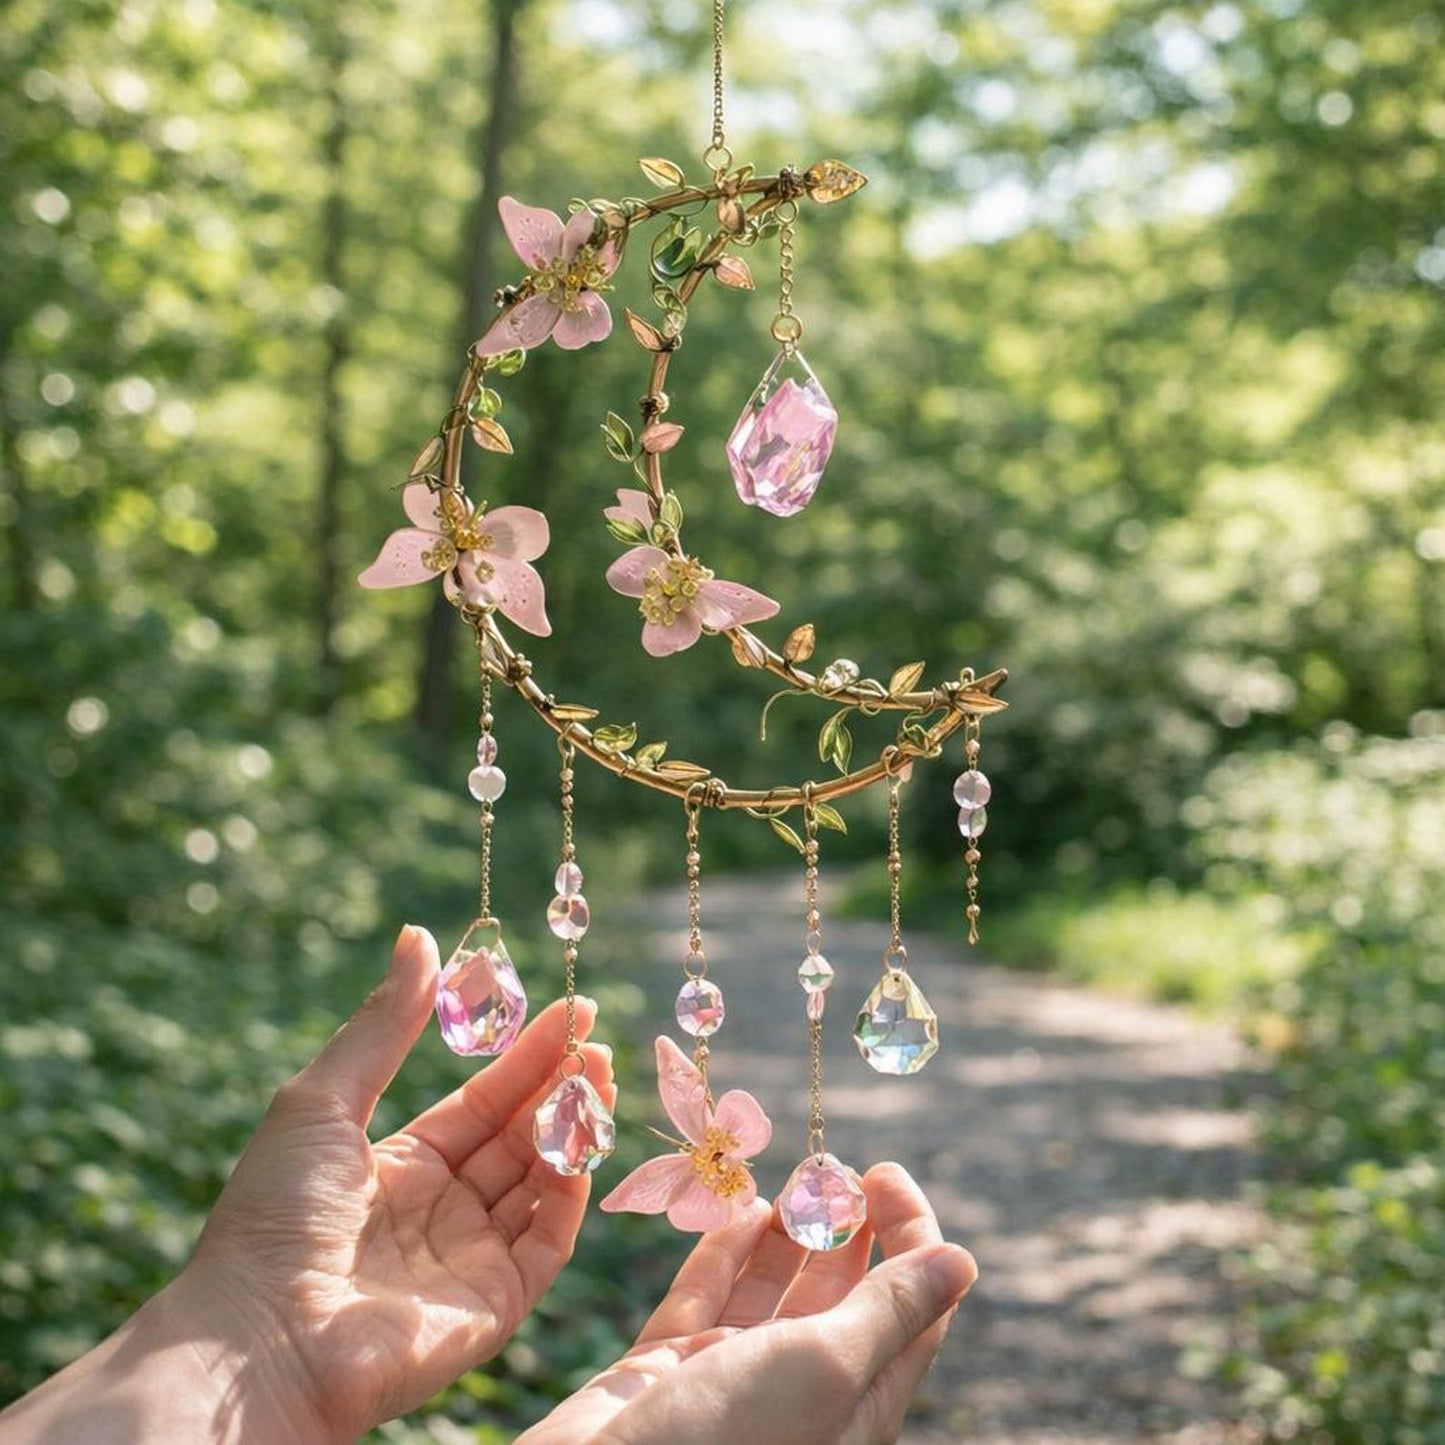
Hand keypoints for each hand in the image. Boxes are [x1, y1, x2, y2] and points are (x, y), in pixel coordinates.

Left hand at [0, 925, 613, 1443]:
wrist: (256, 1339)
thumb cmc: (273, 1215)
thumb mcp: (322, 1098)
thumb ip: (383, 1022)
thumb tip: (419, 935)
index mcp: (400, 1168)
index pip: (482, 1104)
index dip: (526, 1057)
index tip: (571, 1010)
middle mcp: (442, 1211)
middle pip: (519, 1136)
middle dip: (560, 1084)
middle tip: (595, 1035)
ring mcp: (471, 1259)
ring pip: (542, 1181)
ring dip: (573, 1125)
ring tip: (598, 1069)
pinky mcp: (495, 1304)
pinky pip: (549, 1240)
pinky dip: (571, 1190)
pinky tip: (582, 1138)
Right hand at [520, 1162, 975, 1444]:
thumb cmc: (727, 1442)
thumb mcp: (826, 1368)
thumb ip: (889, 1310)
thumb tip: (962, 1260)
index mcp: (855, 1404)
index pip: (908, 1309)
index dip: (909, 1236)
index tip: (885, 1174)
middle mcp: (799, 1392)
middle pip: (840, 1294)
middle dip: (845, 1225)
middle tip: (834, 1163)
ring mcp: (728, 1379)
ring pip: (770, 1290)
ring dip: (787, 1231)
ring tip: (795, 1176)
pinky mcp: (666, 1370)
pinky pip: (702, 1297)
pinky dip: (723, 1251)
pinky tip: (740, 1208)